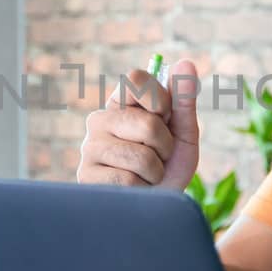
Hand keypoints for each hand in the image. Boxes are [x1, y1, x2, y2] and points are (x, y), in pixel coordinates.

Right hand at [76, 58, 200, 189]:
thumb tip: (186, 62)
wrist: (155, 208)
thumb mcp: (184, 134)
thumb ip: (184, 101)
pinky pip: (127, 179)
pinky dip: (141, 188)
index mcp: (122, 103)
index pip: (136, 78)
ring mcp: (89, 146)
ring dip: (156, 171)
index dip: (160, 99)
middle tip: (159, 156)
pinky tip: (133, 189)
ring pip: (140, 156)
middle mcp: (100, 119)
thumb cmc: (168, 167)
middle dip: (165, 146)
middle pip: (148, 123)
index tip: (166, 116)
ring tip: (146, 175)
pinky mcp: (85, 175)